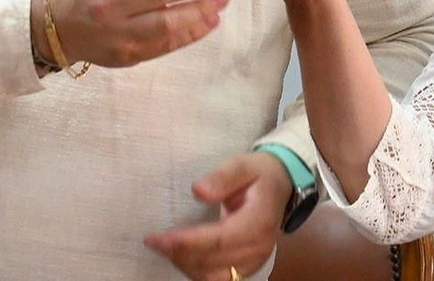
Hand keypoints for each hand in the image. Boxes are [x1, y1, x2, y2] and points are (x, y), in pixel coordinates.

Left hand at [144, 151, 290, 279]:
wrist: (280, 186)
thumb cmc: (258, 174)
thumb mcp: (241, 165)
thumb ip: (222, 177)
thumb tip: (198, 190)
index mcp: (258, 221)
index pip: (219, 239)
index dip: (187, 242)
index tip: (158, 238)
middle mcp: (259, 247)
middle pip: (213, 262)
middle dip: (179, 254)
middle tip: (153, 241)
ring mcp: (255, 261)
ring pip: (214, 277)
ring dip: (186, 265)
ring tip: (164, 248)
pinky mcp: (248, 268)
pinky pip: (219, 279)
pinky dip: (196, 271)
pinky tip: (181, 256)